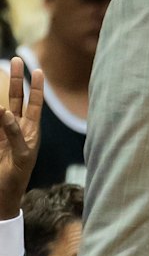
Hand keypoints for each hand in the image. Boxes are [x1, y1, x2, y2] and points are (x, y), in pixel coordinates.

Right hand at [0, 57, 43, 216]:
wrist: (2, 195)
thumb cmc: (17, 178)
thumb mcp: (21, 156)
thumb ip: (15, 134)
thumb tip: (4, 111)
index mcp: (31, 132)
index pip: (35, 105)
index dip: (37, 88)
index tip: (38, 70)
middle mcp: (18, 129)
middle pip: (17, 99)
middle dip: (17, 80)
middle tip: (16, 60)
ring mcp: (3, 133)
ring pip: (3, 106)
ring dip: (3, 90)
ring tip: (3, 71)